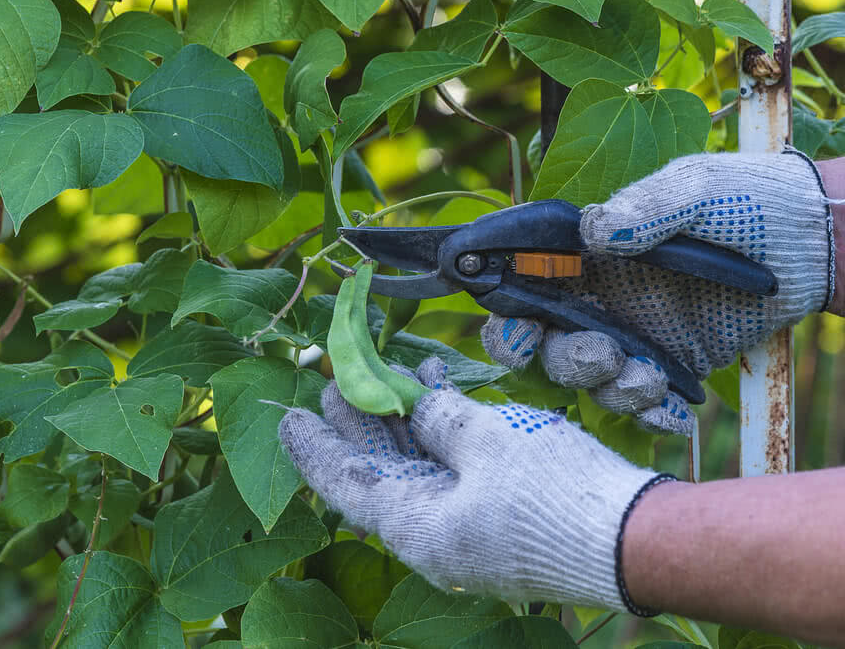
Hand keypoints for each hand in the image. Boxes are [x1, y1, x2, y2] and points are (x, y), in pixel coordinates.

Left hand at [279, 358, 670, 611]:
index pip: (345, 485)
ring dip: (397, 430)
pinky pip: (450, 475)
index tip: (289, 417)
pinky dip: (438, 439)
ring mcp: (468, 532)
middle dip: (356, 429)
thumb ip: (438, 420)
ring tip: (378, 386)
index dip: (314, 448)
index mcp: (417, 528)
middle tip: (333, 385)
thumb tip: (417, 406)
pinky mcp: (497, 521)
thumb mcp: (487, 441)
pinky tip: (435, 403)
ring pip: (416, 474)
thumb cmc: (553, 492)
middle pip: (378, 477)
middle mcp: (434, 537)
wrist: (636, 540)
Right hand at [483, 150, 833, 433]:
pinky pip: (645, 402)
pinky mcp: (674, 365)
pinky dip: (652, 415)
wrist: (814, 242)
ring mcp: (636, 334)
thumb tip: (591, 231)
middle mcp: (602, 298)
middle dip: (558, 358)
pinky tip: (674, 415)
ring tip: (650, 377)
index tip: (519, 327)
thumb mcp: (696, 189)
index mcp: (591, 255)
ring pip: (592, 379)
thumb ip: (643, 210)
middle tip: (598, 355)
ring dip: (610, 386)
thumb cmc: (749, 198)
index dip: (509, 314)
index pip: (527, 287)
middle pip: (547, 343)